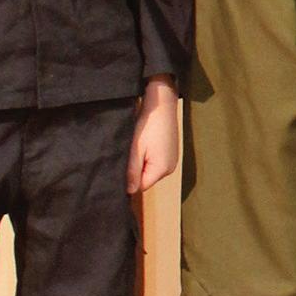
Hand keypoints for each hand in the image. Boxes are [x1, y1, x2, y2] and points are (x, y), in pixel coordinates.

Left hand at [127, 78, 179, 194]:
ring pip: (150, 170)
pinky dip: (149, 156)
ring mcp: (172, 160)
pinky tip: (146, 143)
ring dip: (142, 162)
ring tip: (138, 146)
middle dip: (136, 170)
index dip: (129, 179)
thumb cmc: (148, 125)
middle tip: (130, 153)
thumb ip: (132, 172)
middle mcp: (170, 168)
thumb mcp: (136, 150)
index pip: (141, 186)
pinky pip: (156, 161)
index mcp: (162, 169)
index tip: (123, 165)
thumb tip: (129, 192)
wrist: (162, 103)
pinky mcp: (171, 152)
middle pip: (146, 179)